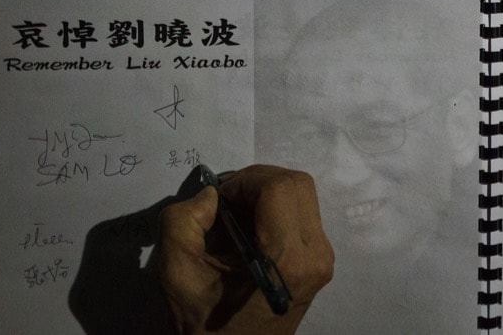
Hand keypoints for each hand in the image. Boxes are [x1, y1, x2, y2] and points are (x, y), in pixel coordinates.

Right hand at [158, 165, 333, 334]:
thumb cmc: (207, 325)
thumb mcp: (178, 274)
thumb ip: (183, 222)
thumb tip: (210, 195)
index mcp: (287, 260)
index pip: (280, 188)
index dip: (245, 181)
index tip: (217, 199)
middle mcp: (316, 255)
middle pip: (297, 184)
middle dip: (256, 182)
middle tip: (224, 203)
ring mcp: (323, 258)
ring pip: (302, 196)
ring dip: (265, 194)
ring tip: (233, 220)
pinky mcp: (320, 260)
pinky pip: (303, 214)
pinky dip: (275, 210)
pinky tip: (248, 232)